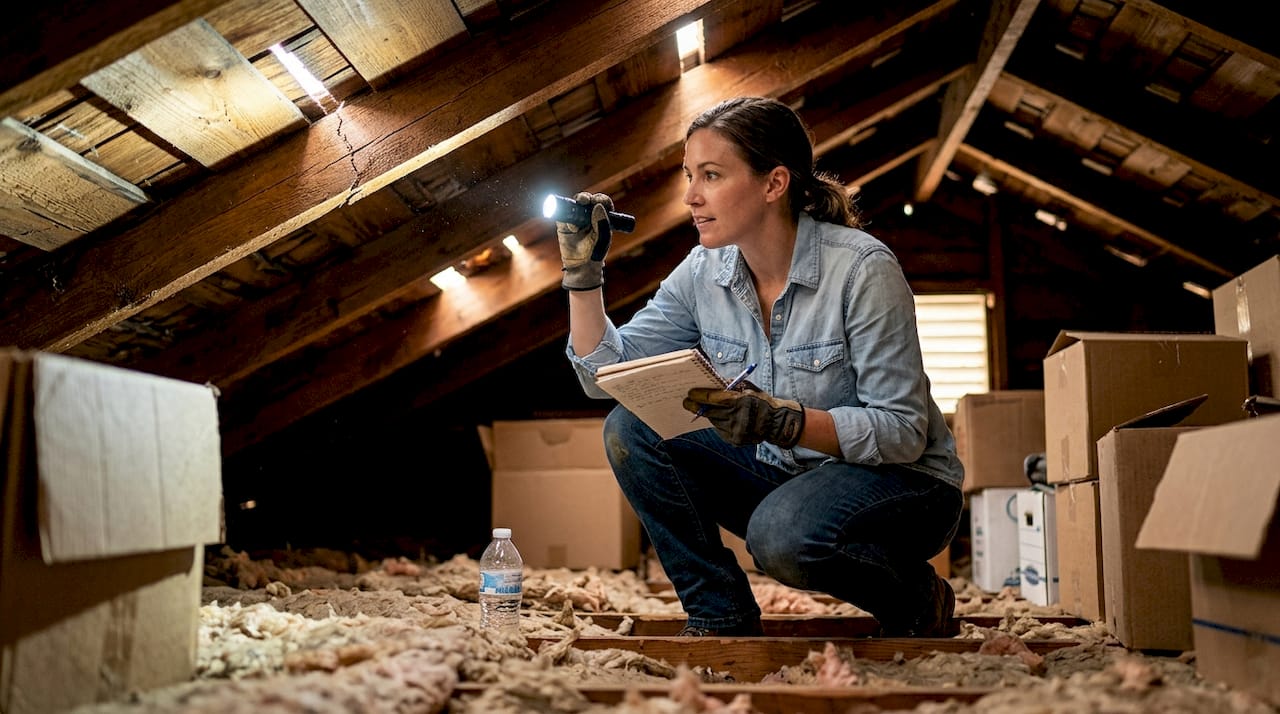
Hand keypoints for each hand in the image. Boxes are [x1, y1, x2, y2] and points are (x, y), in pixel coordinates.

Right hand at [557, 192, 612, 290]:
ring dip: (576, 203)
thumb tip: (597, 206)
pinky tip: (572, 227)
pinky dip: (566, 217)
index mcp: (602, 217)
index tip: (599, 201)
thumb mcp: (603, 239)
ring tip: (578, 214)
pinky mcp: (564, 224)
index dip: (601, 199)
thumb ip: (602, 223)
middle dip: (586, 197)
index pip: (602, 202)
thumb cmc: (595, 253)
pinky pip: (563, 214)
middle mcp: (589, 215)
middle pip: (587, 200)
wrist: (581, 267)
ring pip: (575, 204)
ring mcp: (576, 219)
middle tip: (585, 201)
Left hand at [683, 383, 804, 447]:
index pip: (711, 398)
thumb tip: (711, 382)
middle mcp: (735, 417)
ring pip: (714, 421)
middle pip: (708, 412)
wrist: (776, 422)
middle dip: (696, 406)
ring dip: (710, 414)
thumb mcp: (748, 388)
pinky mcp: (735, 440)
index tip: (689, 393)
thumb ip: (730, 386)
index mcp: (739, 401)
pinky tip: (724, 419)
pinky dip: (719, 423)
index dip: (698, 396)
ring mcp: (735, 430)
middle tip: (687, 402)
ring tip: (708, 409)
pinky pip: (720, 429)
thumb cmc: (761, 401)